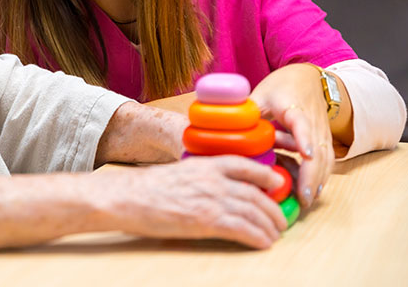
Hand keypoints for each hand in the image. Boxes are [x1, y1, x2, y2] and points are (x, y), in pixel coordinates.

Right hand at [93, 156, 286, 248]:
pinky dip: (258, 237)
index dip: (265, 175)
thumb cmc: (146, 188)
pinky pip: (244, 229)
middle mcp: (214, 179)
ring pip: (254, 212)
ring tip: (275, 234)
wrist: (128, 197)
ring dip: (270, 226)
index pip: (245, 165)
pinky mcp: (207, 221)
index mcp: (205, 164)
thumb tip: (214, 190)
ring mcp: (212, 199)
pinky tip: (264, 243)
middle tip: (280, 220)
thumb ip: (200, 178)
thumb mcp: (178, 173)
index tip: (276, 184)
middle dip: (273, 209)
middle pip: (256, 194)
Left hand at [249, 64, 333, 207]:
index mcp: (294, 107)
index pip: (301, 123)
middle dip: (312, 174)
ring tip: (306, 200)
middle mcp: (313, 121)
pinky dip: (322, 176)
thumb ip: (247, 112)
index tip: (306, 154)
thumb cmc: (280, 86)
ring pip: (326, 158)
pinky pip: (327, 160)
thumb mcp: (260, 95)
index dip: (303, 138)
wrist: (306, 78)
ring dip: (318, 180)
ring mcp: (322, 131)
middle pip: (318, 149)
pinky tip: (313, 192)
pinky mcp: (325, 139)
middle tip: (302, 196)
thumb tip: (222, 128)